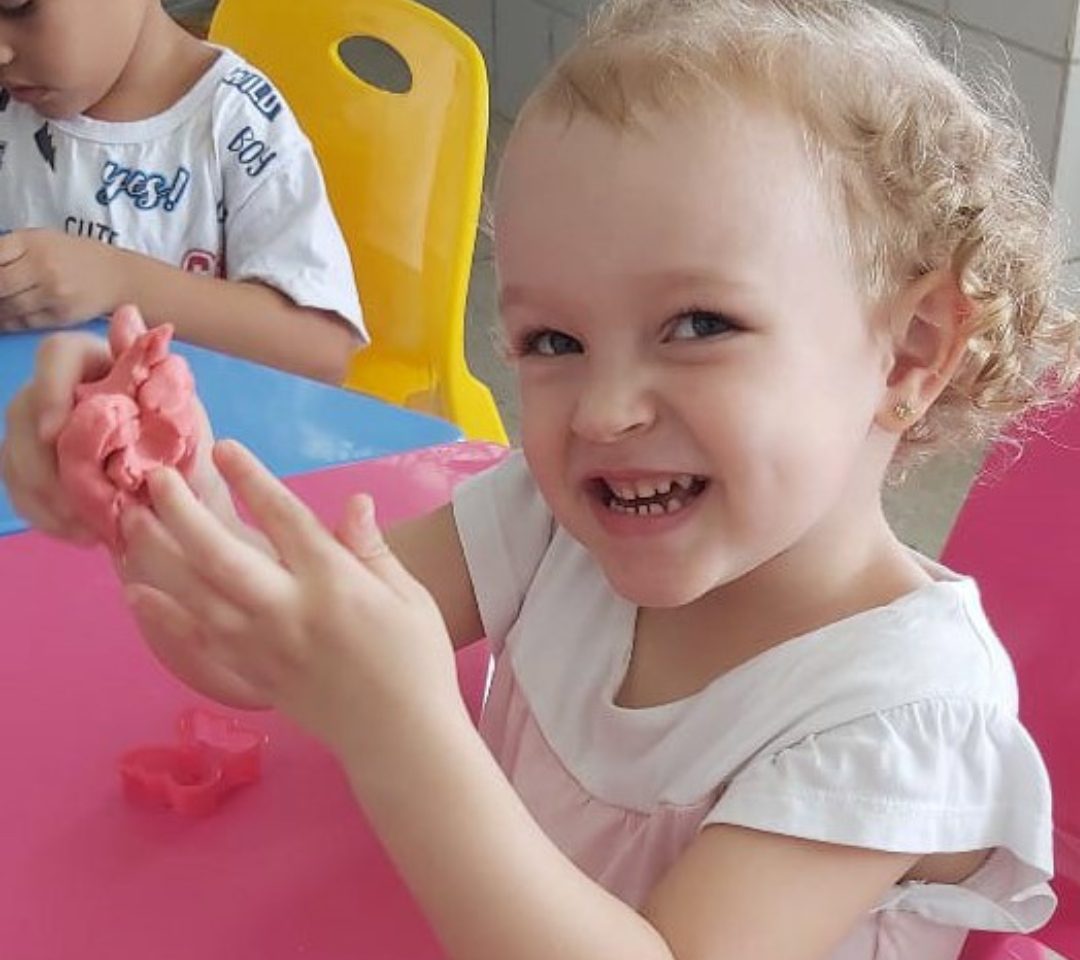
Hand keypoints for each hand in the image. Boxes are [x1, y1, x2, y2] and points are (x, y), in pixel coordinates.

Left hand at [0, 228, 123, 328]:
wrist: (119, 277)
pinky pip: (23, 322)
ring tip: (0, 304)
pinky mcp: (60, 316)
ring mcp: (53, 294)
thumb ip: (10, 250)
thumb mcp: (42, 239)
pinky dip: (8, 322)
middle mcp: (43, 267)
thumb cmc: (75, 256)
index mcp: (34, 242)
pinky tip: (5, 317)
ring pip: (8, 306)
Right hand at [0, 305, 223, 541]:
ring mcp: (43, 428)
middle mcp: (62, 390)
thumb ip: (156, 371)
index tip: (56, 432)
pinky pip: (19, 487)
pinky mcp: (36, 467)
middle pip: (24, 409)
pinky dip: (43, 513)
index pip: (58, 354)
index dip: (49, 387)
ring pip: (14, 452)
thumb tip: (129, 314)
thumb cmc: (190, 450)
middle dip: (43, 461)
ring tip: (85, 526)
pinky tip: (76, 534)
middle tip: (76, 501)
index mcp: (100, 365)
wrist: (191, 500)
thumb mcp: (184, 414)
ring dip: (44, 493)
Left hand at [120, 440, 464, 753]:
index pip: (285, 518)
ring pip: (196, 594)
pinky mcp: (250, 674)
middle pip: (222, 553)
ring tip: (133, 524)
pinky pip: (196, 642)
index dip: (253, 480)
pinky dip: (164, 618)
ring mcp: (263, 645)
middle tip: (158, 479)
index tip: (224, 450)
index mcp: (335, 582)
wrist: (399, 737)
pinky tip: (136, 595)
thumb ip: (374, 550)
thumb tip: (355, 501)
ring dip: (160, 557)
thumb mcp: (411, 596)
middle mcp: (289, 609)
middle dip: (185, 512)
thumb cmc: (415, 659)